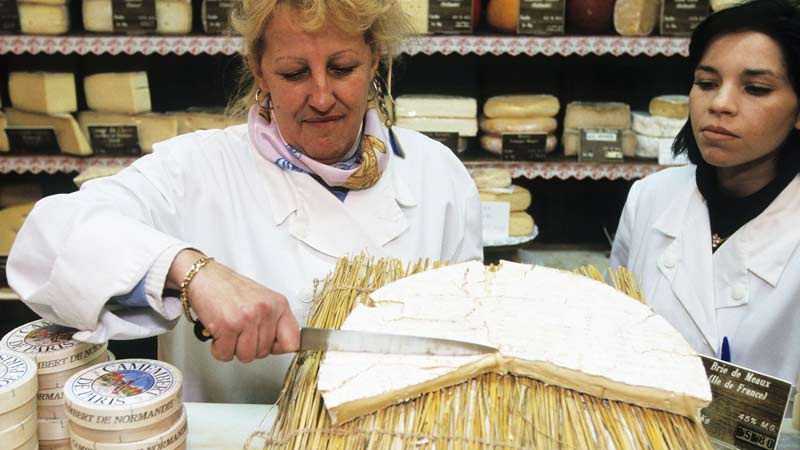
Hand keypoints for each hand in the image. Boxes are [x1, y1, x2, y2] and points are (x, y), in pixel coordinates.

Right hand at [168, 250, 299, 361]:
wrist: (204, 276)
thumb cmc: (230, 289)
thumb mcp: (262, 300)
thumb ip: (274, 322)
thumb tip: (283, 347)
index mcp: (278, 304)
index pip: (293, 341)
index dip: (278, 348)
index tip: (270, 346)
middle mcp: (266, 310)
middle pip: (264, 352)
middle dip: (249, 346)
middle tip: (239, 330)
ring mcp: (247, 318)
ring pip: (246, 356)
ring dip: (233, 348)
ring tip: (229, 330)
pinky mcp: (227, 326)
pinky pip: (226, 354)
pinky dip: (219, 348)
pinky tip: (219, 333)